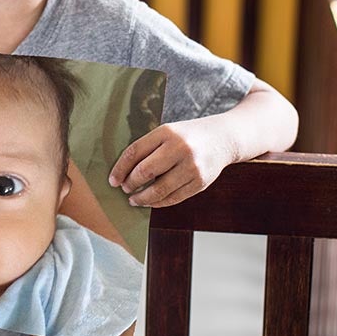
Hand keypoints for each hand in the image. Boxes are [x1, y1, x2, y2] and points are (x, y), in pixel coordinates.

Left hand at [107, 118, 233, 207]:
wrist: (223, 138)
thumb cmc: (188, 136)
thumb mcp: (168, 132)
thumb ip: (147, 148)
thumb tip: (122, 173)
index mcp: (166, 132)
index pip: (135, 152)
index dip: (120, 169)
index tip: (113, 181)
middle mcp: (180, 148)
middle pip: (145, 172)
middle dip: (130, 184)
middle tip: (125, 189)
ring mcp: (192, 167)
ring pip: (159, 190)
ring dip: (142, 198)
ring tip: (134, 200)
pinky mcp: (200, 182)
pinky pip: (174, 198)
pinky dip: (159, 203)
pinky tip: (151, 202)